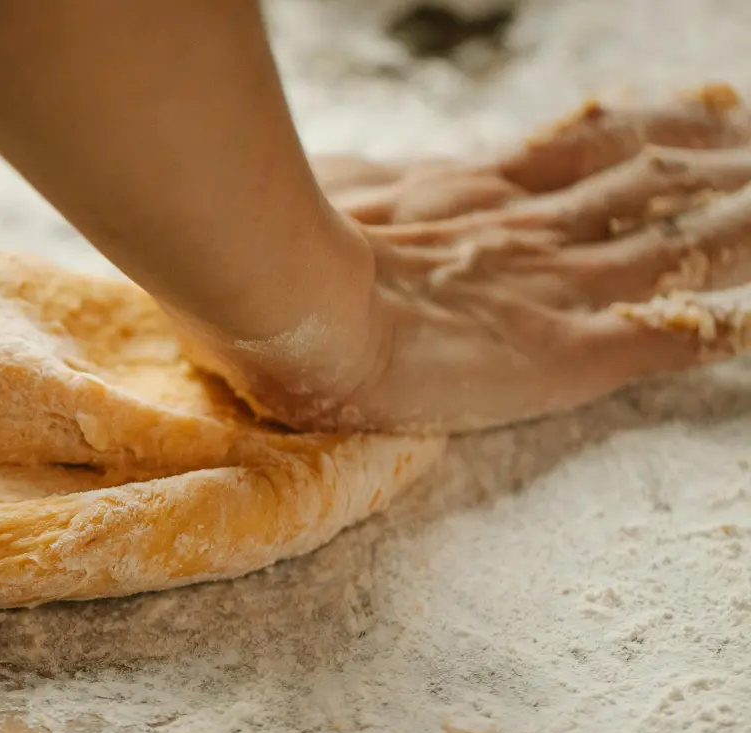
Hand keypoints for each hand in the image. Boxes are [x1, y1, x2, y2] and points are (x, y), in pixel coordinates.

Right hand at [209, 86, 750, 432]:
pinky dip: (723, 328)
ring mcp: (554, 289)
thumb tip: (362, 173)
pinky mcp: (569, 354)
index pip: (581, 153)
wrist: (289, 301)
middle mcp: (527, 232)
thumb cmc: (293, 257)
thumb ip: (367, 183)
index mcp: (473, 195)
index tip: (702, 115)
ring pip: (673, 245)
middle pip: (645, 188)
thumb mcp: (337, 193)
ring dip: (738, 226)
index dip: (646, 134)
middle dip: (712, 172)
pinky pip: (666, 338)